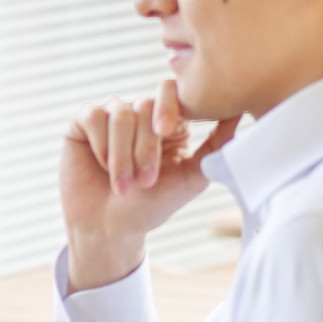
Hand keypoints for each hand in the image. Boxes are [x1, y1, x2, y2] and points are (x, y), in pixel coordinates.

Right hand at [61, 80, 239, 289]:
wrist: (109, 229)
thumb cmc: (151, 206)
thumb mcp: (191, 177)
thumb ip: (216, 146)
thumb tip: (240, 113)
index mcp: (167, 121)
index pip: (172, 92)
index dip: (170, 108)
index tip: (167, 134)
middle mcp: (138, 113)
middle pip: (145, 106)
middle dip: (145, 147)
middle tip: (145, 181)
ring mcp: (109, 115)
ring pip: (120, 113)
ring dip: (122, 154)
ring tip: (123, 184)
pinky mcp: (82, 122)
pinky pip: (93, 116)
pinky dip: (100, 145)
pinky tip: (102, 165)